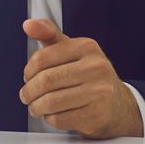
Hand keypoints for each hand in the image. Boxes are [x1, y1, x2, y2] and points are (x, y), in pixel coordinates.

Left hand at [17, 18, 142, 138]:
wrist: (118, 104)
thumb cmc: (89, 75)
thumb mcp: (71, 50)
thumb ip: (49, 34)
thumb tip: (28, 24)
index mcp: (87, 47)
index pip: (43, 57)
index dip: (28, 70)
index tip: (28, 77)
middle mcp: (96, 67)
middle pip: (46, 81)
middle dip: (29, 91)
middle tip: (26, 96)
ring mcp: (99, 92)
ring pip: (51, 102)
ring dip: (36, 107)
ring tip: (36, 107)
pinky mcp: (97, 115)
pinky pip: (60, 119)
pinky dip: (50, 119)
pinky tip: (53, 115)